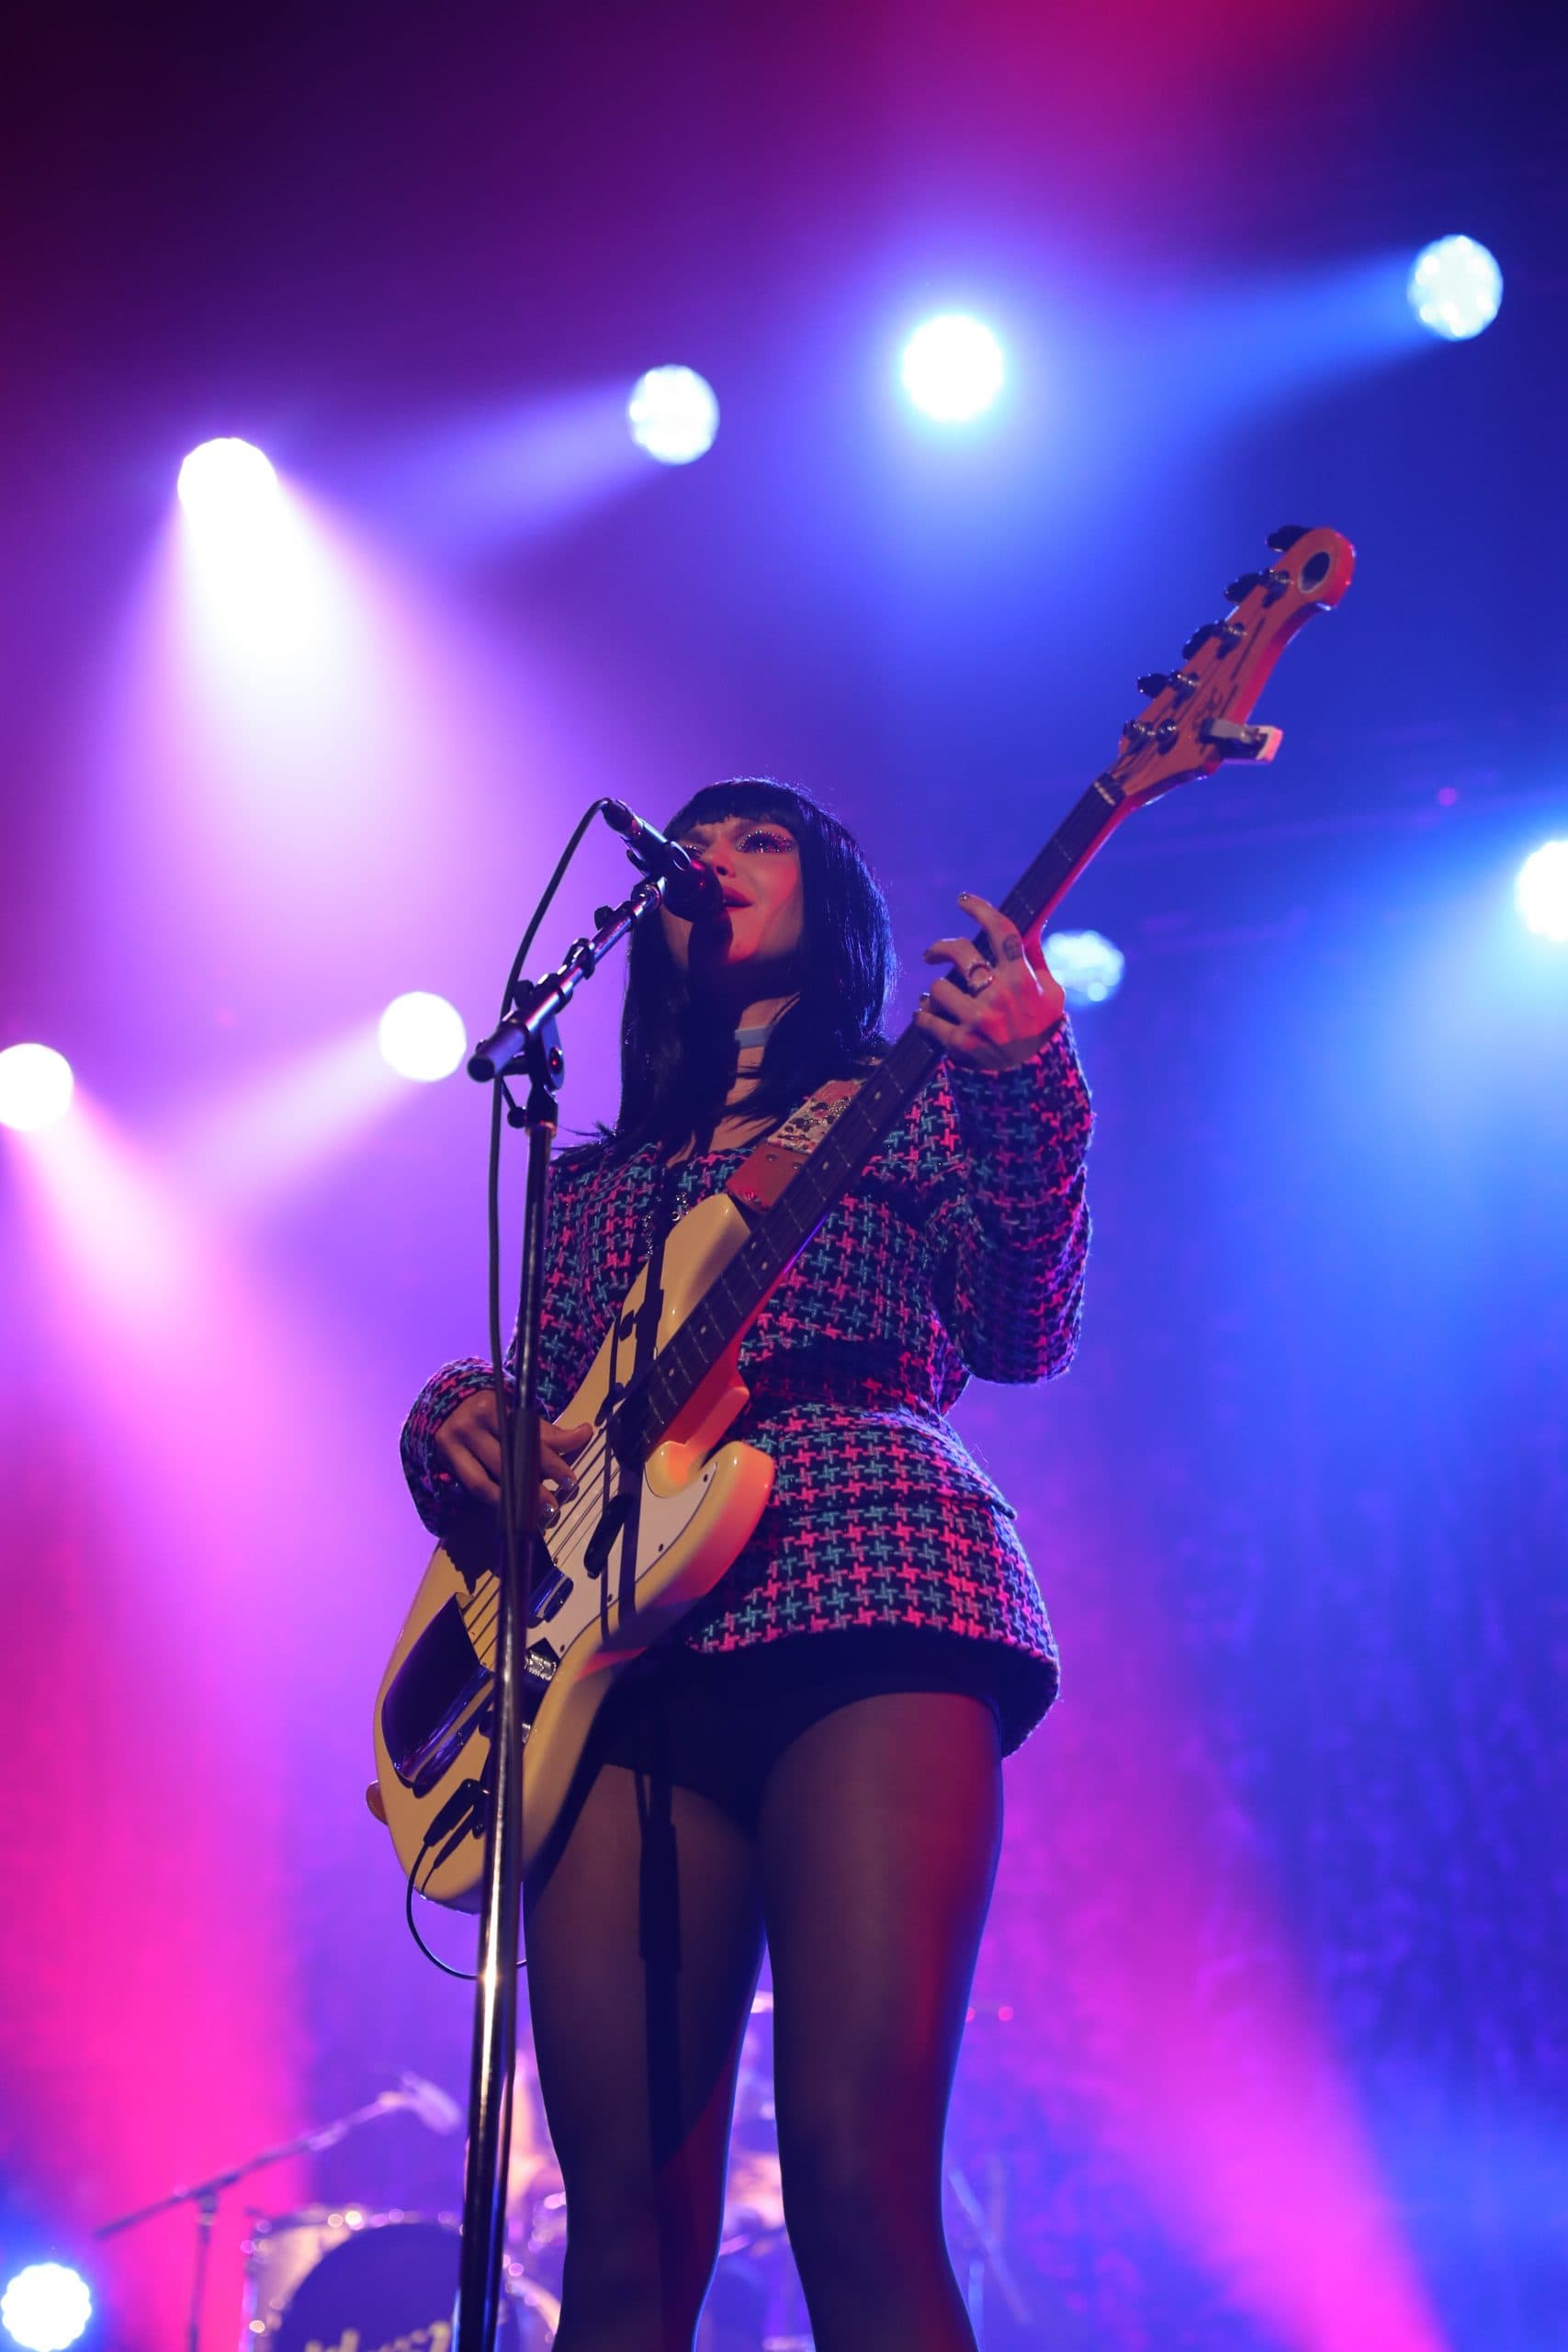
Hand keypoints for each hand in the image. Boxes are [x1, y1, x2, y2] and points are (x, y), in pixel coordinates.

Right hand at [434, 1389, 592, 1523]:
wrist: (447, 1406)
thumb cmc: (491, 1411)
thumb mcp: (517, 1414)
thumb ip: (548, 1431)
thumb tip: (585, 1432)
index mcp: (493, 1407)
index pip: (527, 1437)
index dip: (550, 1460)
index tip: (569, 1479)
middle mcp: (471, 1424)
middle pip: (506, 1460)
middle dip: (532, 1485)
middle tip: (554, 1505)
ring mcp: (455, 1444)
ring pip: (484, 1479)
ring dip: (511, 1499)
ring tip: (533, 1515)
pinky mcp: (446, 1460)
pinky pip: (473, 1486)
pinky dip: (493, 1499)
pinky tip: (510, 1509)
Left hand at [915, 893, 1064, 1070]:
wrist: (1034, 1086)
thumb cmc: (1043, 1034)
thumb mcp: (1052, 996)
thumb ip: (1036, 961)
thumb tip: (1031, 925)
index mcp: (1024, 980)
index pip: (1001, 931)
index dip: (981, 909)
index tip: (964, 900)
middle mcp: (1001, 996)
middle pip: (960, 952)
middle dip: (940, 949)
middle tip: (932, 955)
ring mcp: (979, 1020)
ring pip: (938, 987)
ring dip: (937, 993)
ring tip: (940, 1002)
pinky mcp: (960, 1043)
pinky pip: (927, 1018)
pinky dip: (924, 1015)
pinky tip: (926, 1016)